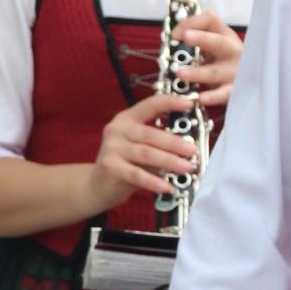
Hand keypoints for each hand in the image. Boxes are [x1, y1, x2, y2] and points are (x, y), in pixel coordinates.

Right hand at [89, 94, 198, 210]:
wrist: (98, 184)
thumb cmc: (126, 162)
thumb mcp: (142, 146)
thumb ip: (160, 142)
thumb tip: (190, 146)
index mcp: (128, 119)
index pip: (150, 105)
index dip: (171, 103)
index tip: (190, 104)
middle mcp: (118, 130)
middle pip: (150, 134)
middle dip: (175, 142)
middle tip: (192, 150)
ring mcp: (111, 148)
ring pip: (146, 153)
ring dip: (169, 161)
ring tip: (186, 167)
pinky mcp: (110, 167)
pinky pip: (137, 174)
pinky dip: (154, 181)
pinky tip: (167, 186)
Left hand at [172, 11, 243, 106]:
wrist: (245, 84)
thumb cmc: (222, 63)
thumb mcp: (212, 47)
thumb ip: (195, 42)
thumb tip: (170, 40)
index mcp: (225, 36)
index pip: (210, 20)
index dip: (192, 23)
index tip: (175, 34)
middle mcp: (233, 51)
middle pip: (219, 42)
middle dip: (202, 39)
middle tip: (185, 37)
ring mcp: (235, 72)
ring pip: (216, 71)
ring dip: (198, 72)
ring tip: (180, 73)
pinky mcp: (234, 91)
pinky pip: (223, 94)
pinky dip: (213, 97)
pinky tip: (201, 98)